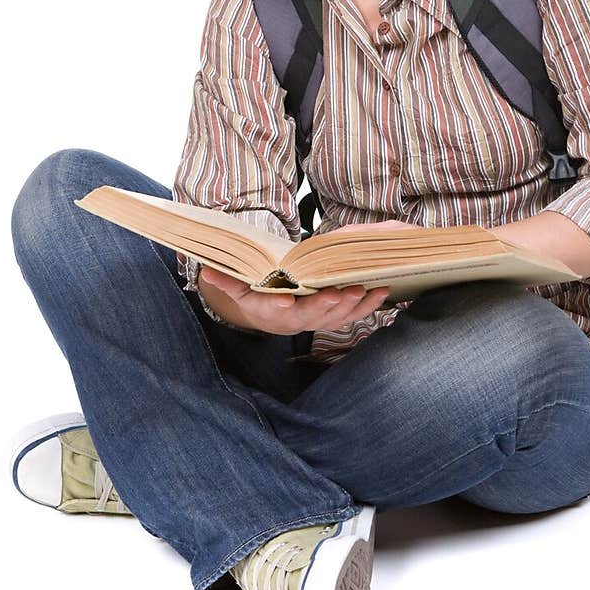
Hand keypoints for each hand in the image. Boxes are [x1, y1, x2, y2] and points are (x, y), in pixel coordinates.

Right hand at [199, 218, 410, 334]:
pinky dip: (368, 305)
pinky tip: (382, 292)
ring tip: (366, 289)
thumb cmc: (258, 295)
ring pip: (337, 317)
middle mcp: (297, 319)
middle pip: (313, 316)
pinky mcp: (336, 316)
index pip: (276, 310)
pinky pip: (354, 314)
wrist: (274, 314)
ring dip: (353, 305)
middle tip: (340, 292)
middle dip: (327, 305)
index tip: (286, 300)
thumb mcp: (240, 288)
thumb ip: (227, 280)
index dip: (280, 306)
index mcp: (273, 311)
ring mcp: (319, 320)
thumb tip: (207, 270)